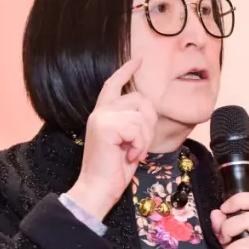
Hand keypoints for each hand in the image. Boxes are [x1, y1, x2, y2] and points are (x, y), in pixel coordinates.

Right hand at [66, 57, 156, 219]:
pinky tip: (129, 157)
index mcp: (103, 113)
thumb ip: (132, 122)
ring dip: (144, 140)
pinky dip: (140, 146)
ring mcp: (101, 117)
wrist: (98, 188)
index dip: (126, 70)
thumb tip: (147, 109)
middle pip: (141, 100)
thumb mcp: (127, 141)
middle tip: (140, 146)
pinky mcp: (104, 126)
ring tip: (132, 153)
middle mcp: (100, 111)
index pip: (114, 84)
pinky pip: (138, 129)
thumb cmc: (114, 169)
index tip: (137, 60)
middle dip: (150, 124)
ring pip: (142, 117)